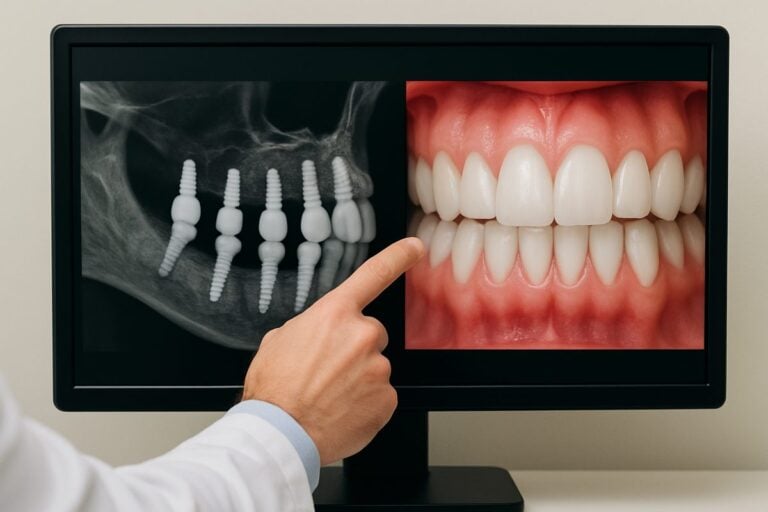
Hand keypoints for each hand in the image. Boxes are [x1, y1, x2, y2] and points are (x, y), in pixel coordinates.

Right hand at [242, 237, 424, 464]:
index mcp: (334, 315)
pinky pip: (381, 395)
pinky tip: (342, 410)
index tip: (414, 247)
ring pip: (375, 367)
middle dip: (355, 349)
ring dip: (358, 378)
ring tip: (329, 395)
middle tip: (329, 371)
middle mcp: (362, 335)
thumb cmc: (275, 390)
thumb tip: (317, 334)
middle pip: (371, 334)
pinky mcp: (387, 398)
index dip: (398, 256)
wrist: (281, 433)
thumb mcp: (279, 341)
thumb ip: (308, 328)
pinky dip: (365, 403)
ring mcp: (378, 367)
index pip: (373, 275)